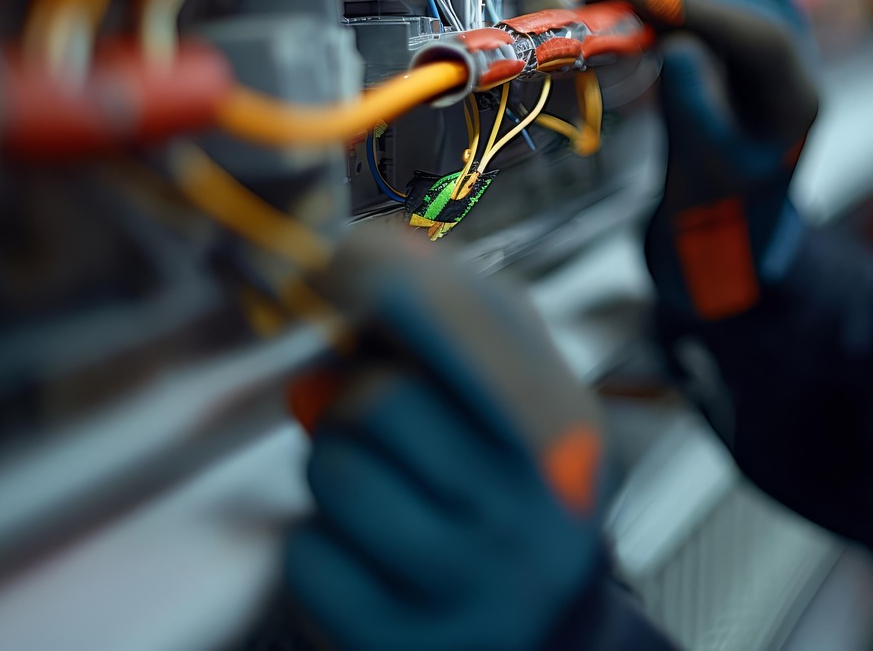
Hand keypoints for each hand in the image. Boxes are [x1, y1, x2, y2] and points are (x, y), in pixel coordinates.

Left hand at [284, 229, 605, 650]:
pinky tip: (365, 551)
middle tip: (374, 419)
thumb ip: (451, 326)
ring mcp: (468, 575)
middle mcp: (529, 500)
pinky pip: (308, 554)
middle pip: (384, 400)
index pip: (474, 321)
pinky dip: (317, 545)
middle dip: (356, 400)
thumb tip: (348, 269)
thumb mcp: (518, 400)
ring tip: (376, 487)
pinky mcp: (400, 634)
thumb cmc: (508, 491)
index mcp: (564, 423)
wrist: (538, 626)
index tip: (345, 260)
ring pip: (337, 473)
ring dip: (333, 469)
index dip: (390, 279)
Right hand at [587, 0, 818, 322]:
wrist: (729, 207)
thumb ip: (696, 109)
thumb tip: (678, 44)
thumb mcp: (704, 169)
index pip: (760, 35)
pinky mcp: (742, 15)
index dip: (696, 6)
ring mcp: (774, 25)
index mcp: (798, 97)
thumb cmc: (718, 198)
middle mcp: (797, 50)